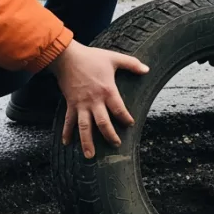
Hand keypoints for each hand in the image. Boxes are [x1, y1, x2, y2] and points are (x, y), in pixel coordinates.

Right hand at [48, 40, 148, 158]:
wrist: (66, 57)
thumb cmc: (91, 57)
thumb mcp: (113, 58)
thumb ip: (131, 64)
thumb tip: (146, 69)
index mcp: (107, 91)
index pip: (119, 110)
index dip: (125, 119)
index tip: (130, 124)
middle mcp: (94, 101)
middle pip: (103, 123)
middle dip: (110, 136)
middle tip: (116, 145)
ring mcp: (81, 104)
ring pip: (84, 127)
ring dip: (87, 142)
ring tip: (90, 156)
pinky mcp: (70, 104)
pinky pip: (68, 121)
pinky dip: (66, 132)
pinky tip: (67, 143)